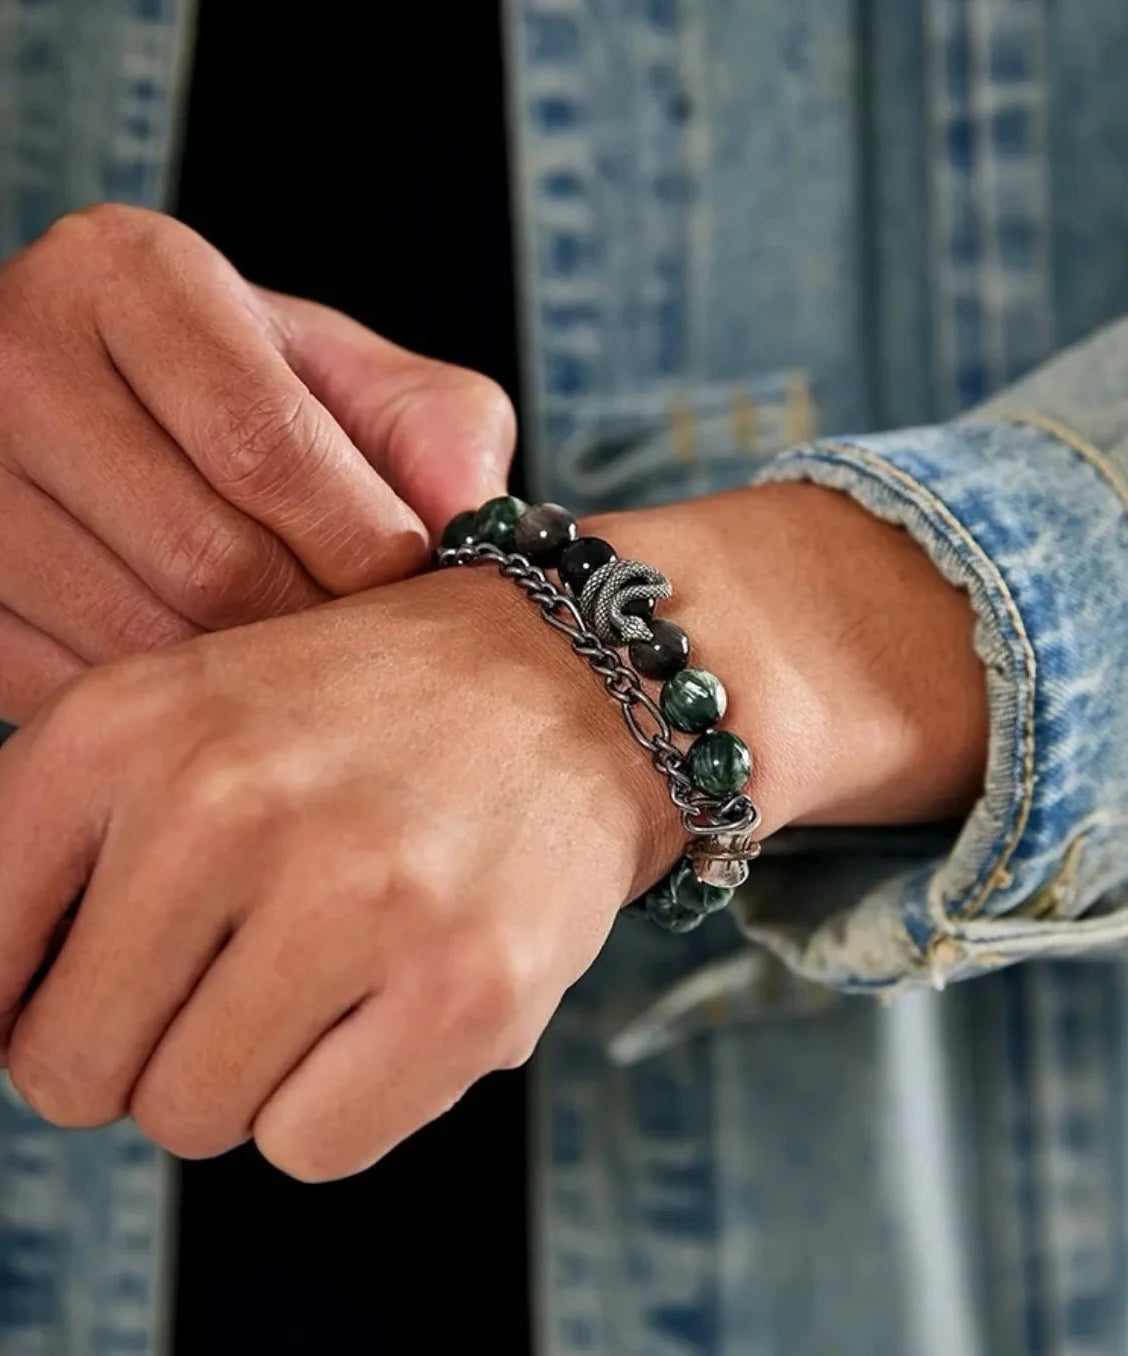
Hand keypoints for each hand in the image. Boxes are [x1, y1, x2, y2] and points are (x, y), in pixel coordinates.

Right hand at [0, 204, 515, 722]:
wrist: (125, 425)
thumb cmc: (261, 403)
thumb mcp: (362, 384)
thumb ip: (440, 437)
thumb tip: (475, 535)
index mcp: (127, 275)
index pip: (261, 442)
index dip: (356, 541)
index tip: (406, 581)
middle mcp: (16, 356)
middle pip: (201, 555)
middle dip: (311, 621)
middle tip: (363, 638)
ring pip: (136, 635)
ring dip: (246, 676)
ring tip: (299, 658)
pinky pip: (73, 683)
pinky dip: (165, 701)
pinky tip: (212, 670)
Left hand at [0, 567, 674, 1179]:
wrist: (572, 681)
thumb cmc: (366, 718)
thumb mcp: (188, 716)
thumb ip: (63, 855)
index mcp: (126, 725)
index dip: (25, 999)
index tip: (102, 981)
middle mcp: (227, 800)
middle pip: (70, 1069)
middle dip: (140, 1047)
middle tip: (235, 970)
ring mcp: (352, 897)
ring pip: (189, 1119)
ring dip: (246, 1072)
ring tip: (329, 968)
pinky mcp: (463, 988)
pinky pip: (308, 1148)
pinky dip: (339, 1100)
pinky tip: (393, 999)